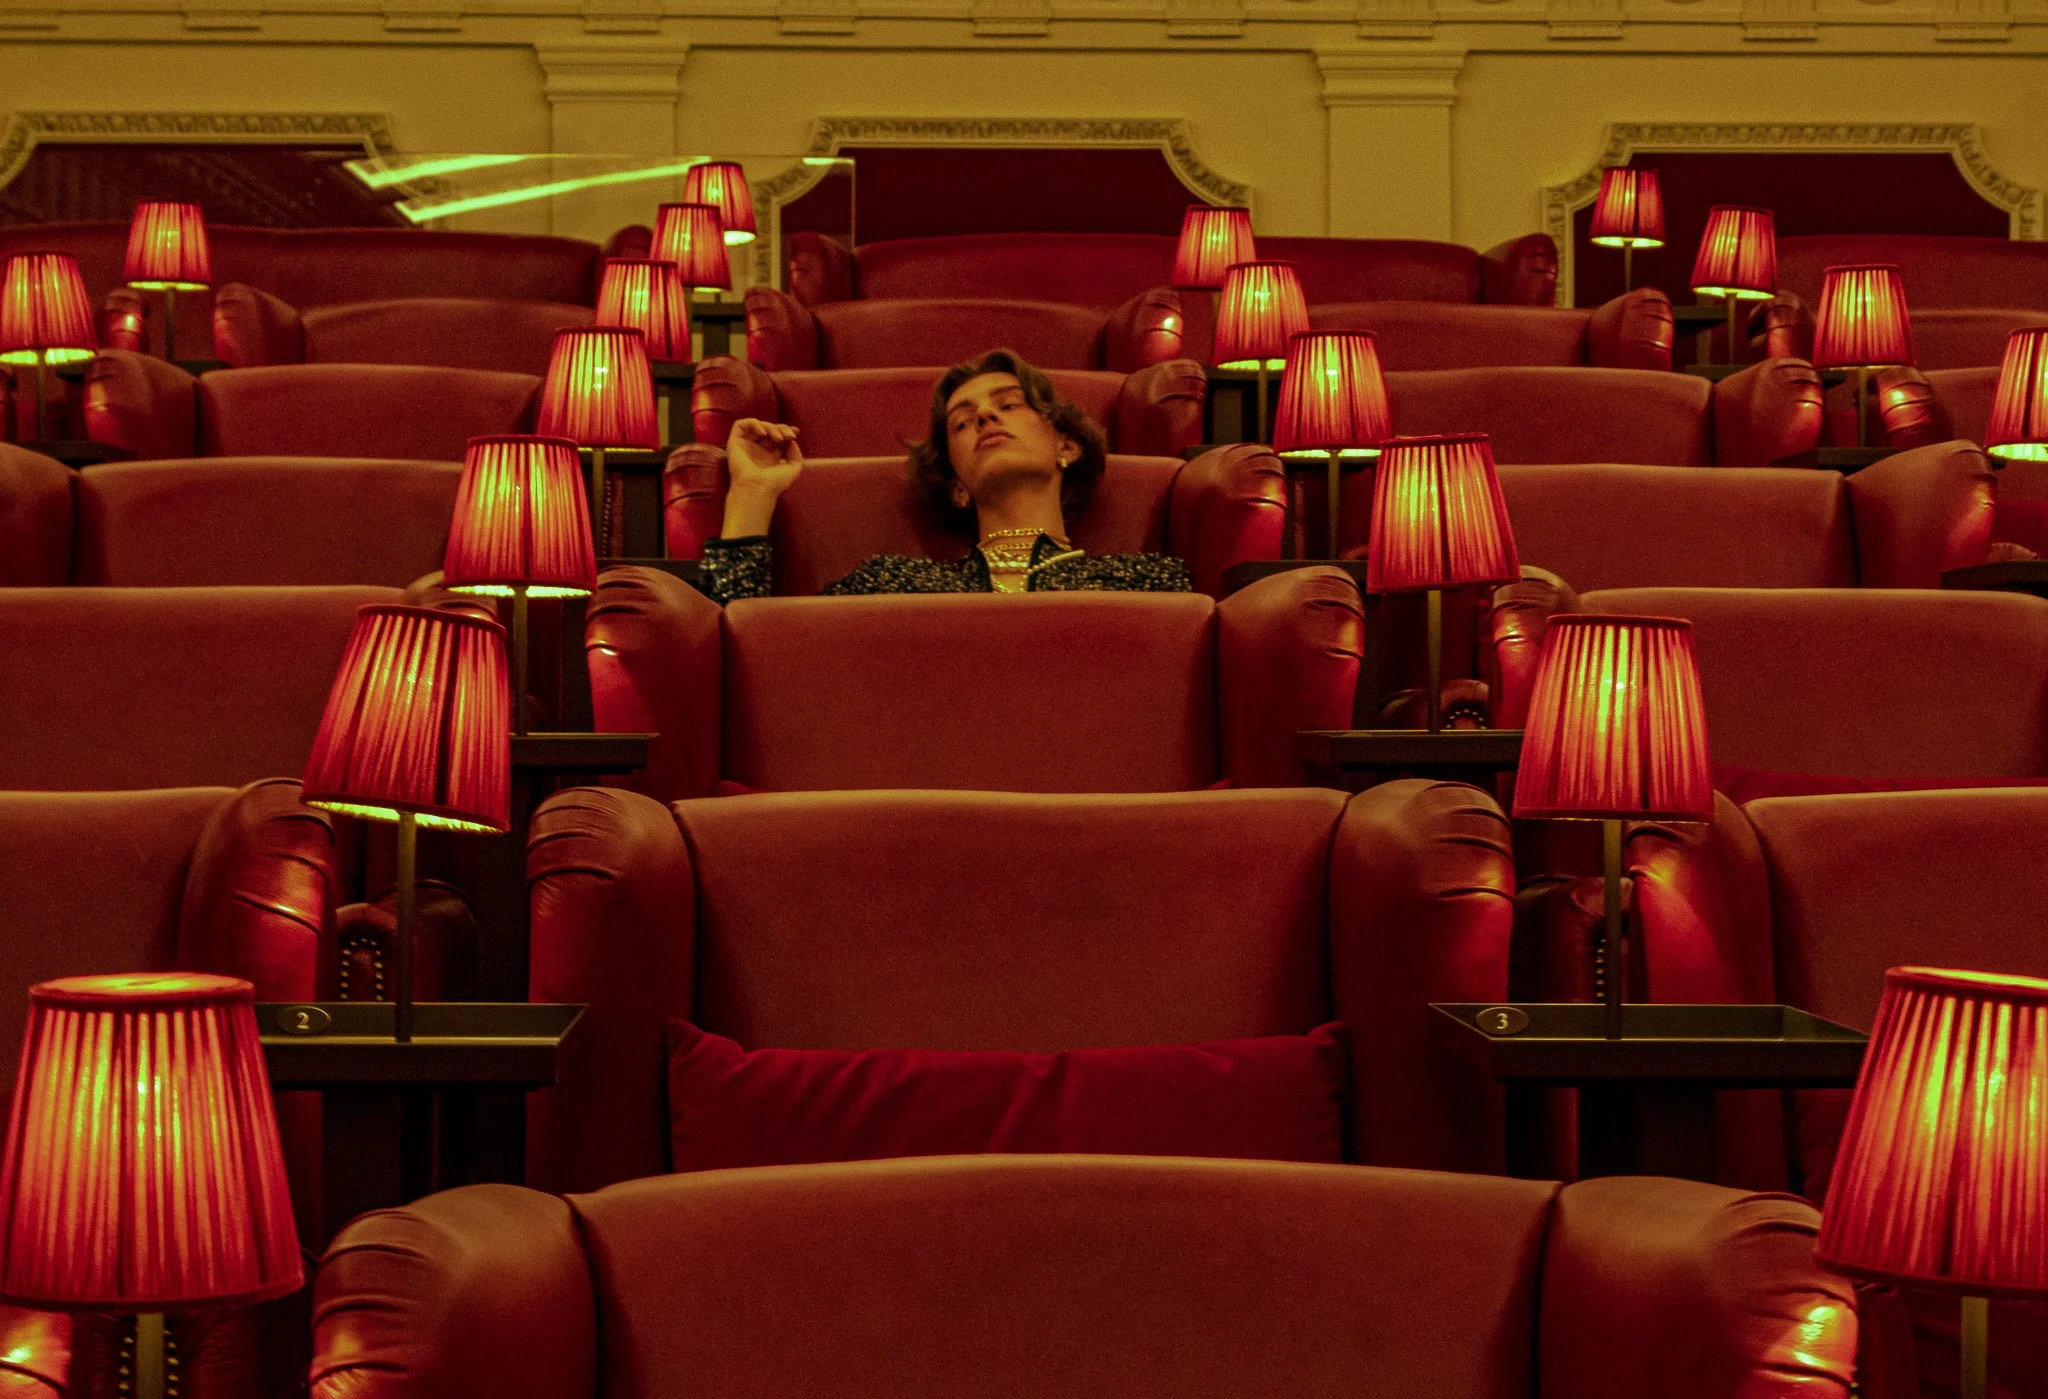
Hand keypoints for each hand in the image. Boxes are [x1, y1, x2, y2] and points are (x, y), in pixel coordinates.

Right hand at [722, 418, 802, 536]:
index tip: (795, 432)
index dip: (786, 431)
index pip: (777, 437)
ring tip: (778, 437)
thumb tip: (791, 441)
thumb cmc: (774, 483)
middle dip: (781, 429)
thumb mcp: (793, 468)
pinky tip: (763, 433)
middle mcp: (757, 450)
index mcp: (769, 456)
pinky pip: (740, 425)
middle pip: (769, 430)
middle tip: (789, 435)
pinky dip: (753, 424)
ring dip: (770, 427)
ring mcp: (746, 446)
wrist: (758, 488)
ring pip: (757, 426)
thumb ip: (796, 454)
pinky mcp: (734, 443)